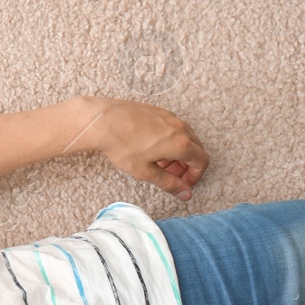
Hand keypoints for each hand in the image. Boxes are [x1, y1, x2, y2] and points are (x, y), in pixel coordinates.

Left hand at [74, 96, 208, 200]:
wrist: (102, 121)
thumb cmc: (122, 146)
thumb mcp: (145, 171)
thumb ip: (169, 183)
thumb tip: (185, 193)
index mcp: (181, 143)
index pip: (201, 161)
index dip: (195, 176)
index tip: (183, 183)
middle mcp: (180, 127)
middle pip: (195, 148)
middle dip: (186, 165)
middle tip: (169, 175)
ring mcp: (169, 117)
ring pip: (185, 137)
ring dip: (178, 152)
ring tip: (158, 163)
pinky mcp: (158, 111)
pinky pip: (173, 127)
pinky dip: (169, 140)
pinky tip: (151, 148)